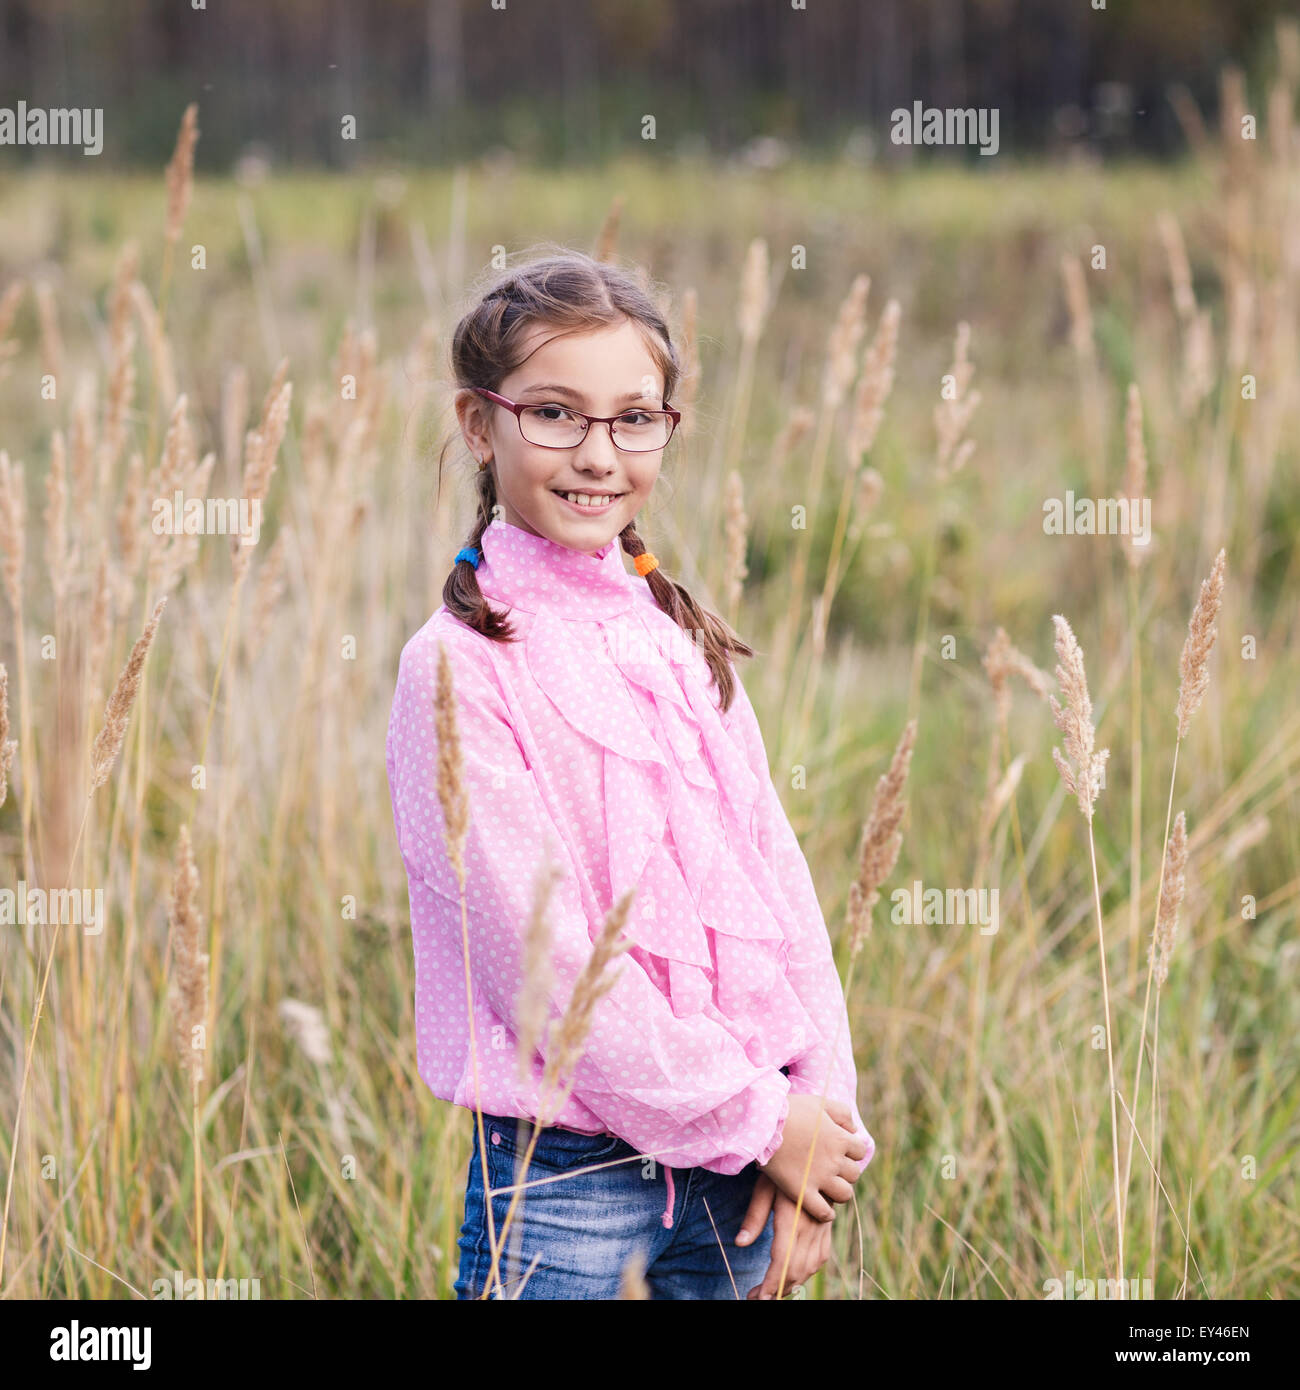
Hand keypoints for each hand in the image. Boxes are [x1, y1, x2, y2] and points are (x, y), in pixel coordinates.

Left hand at [737, 1172, 832, 1299]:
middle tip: (758, 1297)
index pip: (783, 1261)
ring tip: (772, 1291)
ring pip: (811, 1266)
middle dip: (778, 1290)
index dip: (771, 1284)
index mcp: (793, 1218)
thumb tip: (739, 1243)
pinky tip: (794, 1275)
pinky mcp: (827, 1225)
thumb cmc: (783, 1165)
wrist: (815, 1149)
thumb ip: (754, 1216)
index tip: (758, 1297)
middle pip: (797, 1269)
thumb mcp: (765, 1185)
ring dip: (793, 1283)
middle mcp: (811, 1226)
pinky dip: (808, 1271)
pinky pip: (821, 1256)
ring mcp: (822, 1226)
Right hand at [757, 1093, 866, 1221]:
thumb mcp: (820, 1102)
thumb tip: (853, 1129)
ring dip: (840, 1191)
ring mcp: (819, 1178)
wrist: (764, 1123)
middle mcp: (834, 1160)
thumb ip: (842, 1113)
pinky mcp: (802, 1192)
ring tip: (829, 1187)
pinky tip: (824, 1209)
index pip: (860, 1151)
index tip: (839, 1150)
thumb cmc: (791, 1109)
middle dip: (845, 1171)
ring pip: (844, 1194)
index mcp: (840, 1138)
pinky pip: (823, 1212)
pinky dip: (826, 1214)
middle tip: (832, 1168)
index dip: (851, 1151)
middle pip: (854, 1174)